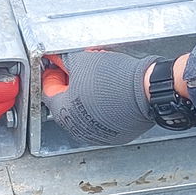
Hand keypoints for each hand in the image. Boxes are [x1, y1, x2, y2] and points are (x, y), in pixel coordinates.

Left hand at [41, 50, 156, 146]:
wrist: (147, 91)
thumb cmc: (115, 79)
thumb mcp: (82, 60)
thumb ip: (63, 60)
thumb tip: (55, 58)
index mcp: (62, 111)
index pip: (47, 90)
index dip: (53, 74)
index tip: (58, 65)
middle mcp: (76, 128)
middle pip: (66, 102)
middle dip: (71, 84)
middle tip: (80, 69)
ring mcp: (96, 135)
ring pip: (84, 112)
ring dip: (86, 96)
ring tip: (98, 79)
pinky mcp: (115, 136)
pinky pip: (102, 120)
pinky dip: (102, 107)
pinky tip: (110, 92)